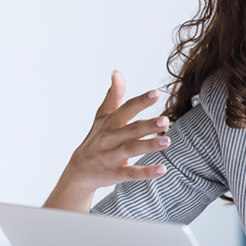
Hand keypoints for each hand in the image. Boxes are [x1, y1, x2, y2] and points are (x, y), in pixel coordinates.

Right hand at [60, 70, 170, 193]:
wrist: (78, 171)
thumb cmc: (96, 139)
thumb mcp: (102, 117)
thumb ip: (113, 96)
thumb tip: (117, 72)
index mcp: (110, 123)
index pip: (127, 109)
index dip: (141, 101)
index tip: (156, 93)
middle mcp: (110, 138)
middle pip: (131, 129)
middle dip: (148, 125)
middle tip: (166, 120)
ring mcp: (112, 157)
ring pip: (131, 149)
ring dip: (149, 145)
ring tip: (167, 141)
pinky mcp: (115, 174)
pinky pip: (132, 173)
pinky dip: (147, 172)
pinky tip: (162, 169)